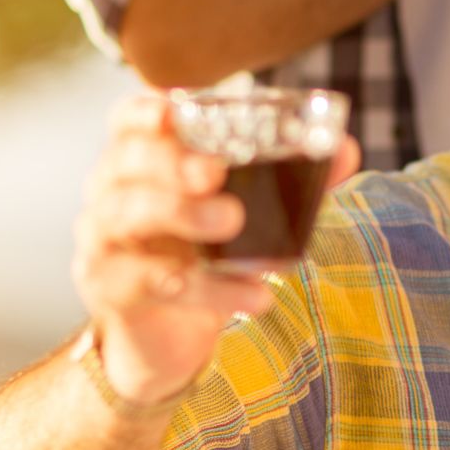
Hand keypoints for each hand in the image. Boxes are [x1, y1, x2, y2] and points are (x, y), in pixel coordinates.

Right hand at [74, 96, 361, 402]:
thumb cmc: (202, 255)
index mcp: (141, 161)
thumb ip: (292, 181)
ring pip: (132, 216)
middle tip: (214, 172)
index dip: (145, 112)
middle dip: (171, 163)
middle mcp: (112, 192)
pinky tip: (255, 294)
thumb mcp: (246, 216)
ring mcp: (104, 241)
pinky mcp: (112, 289)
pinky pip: (155, 282)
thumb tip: (345, 149)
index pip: (128, 121)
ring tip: (233, 220)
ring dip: (184, 215)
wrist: (167, 338)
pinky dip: (211, 289)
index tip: (172, 111)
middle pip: (129, 163)